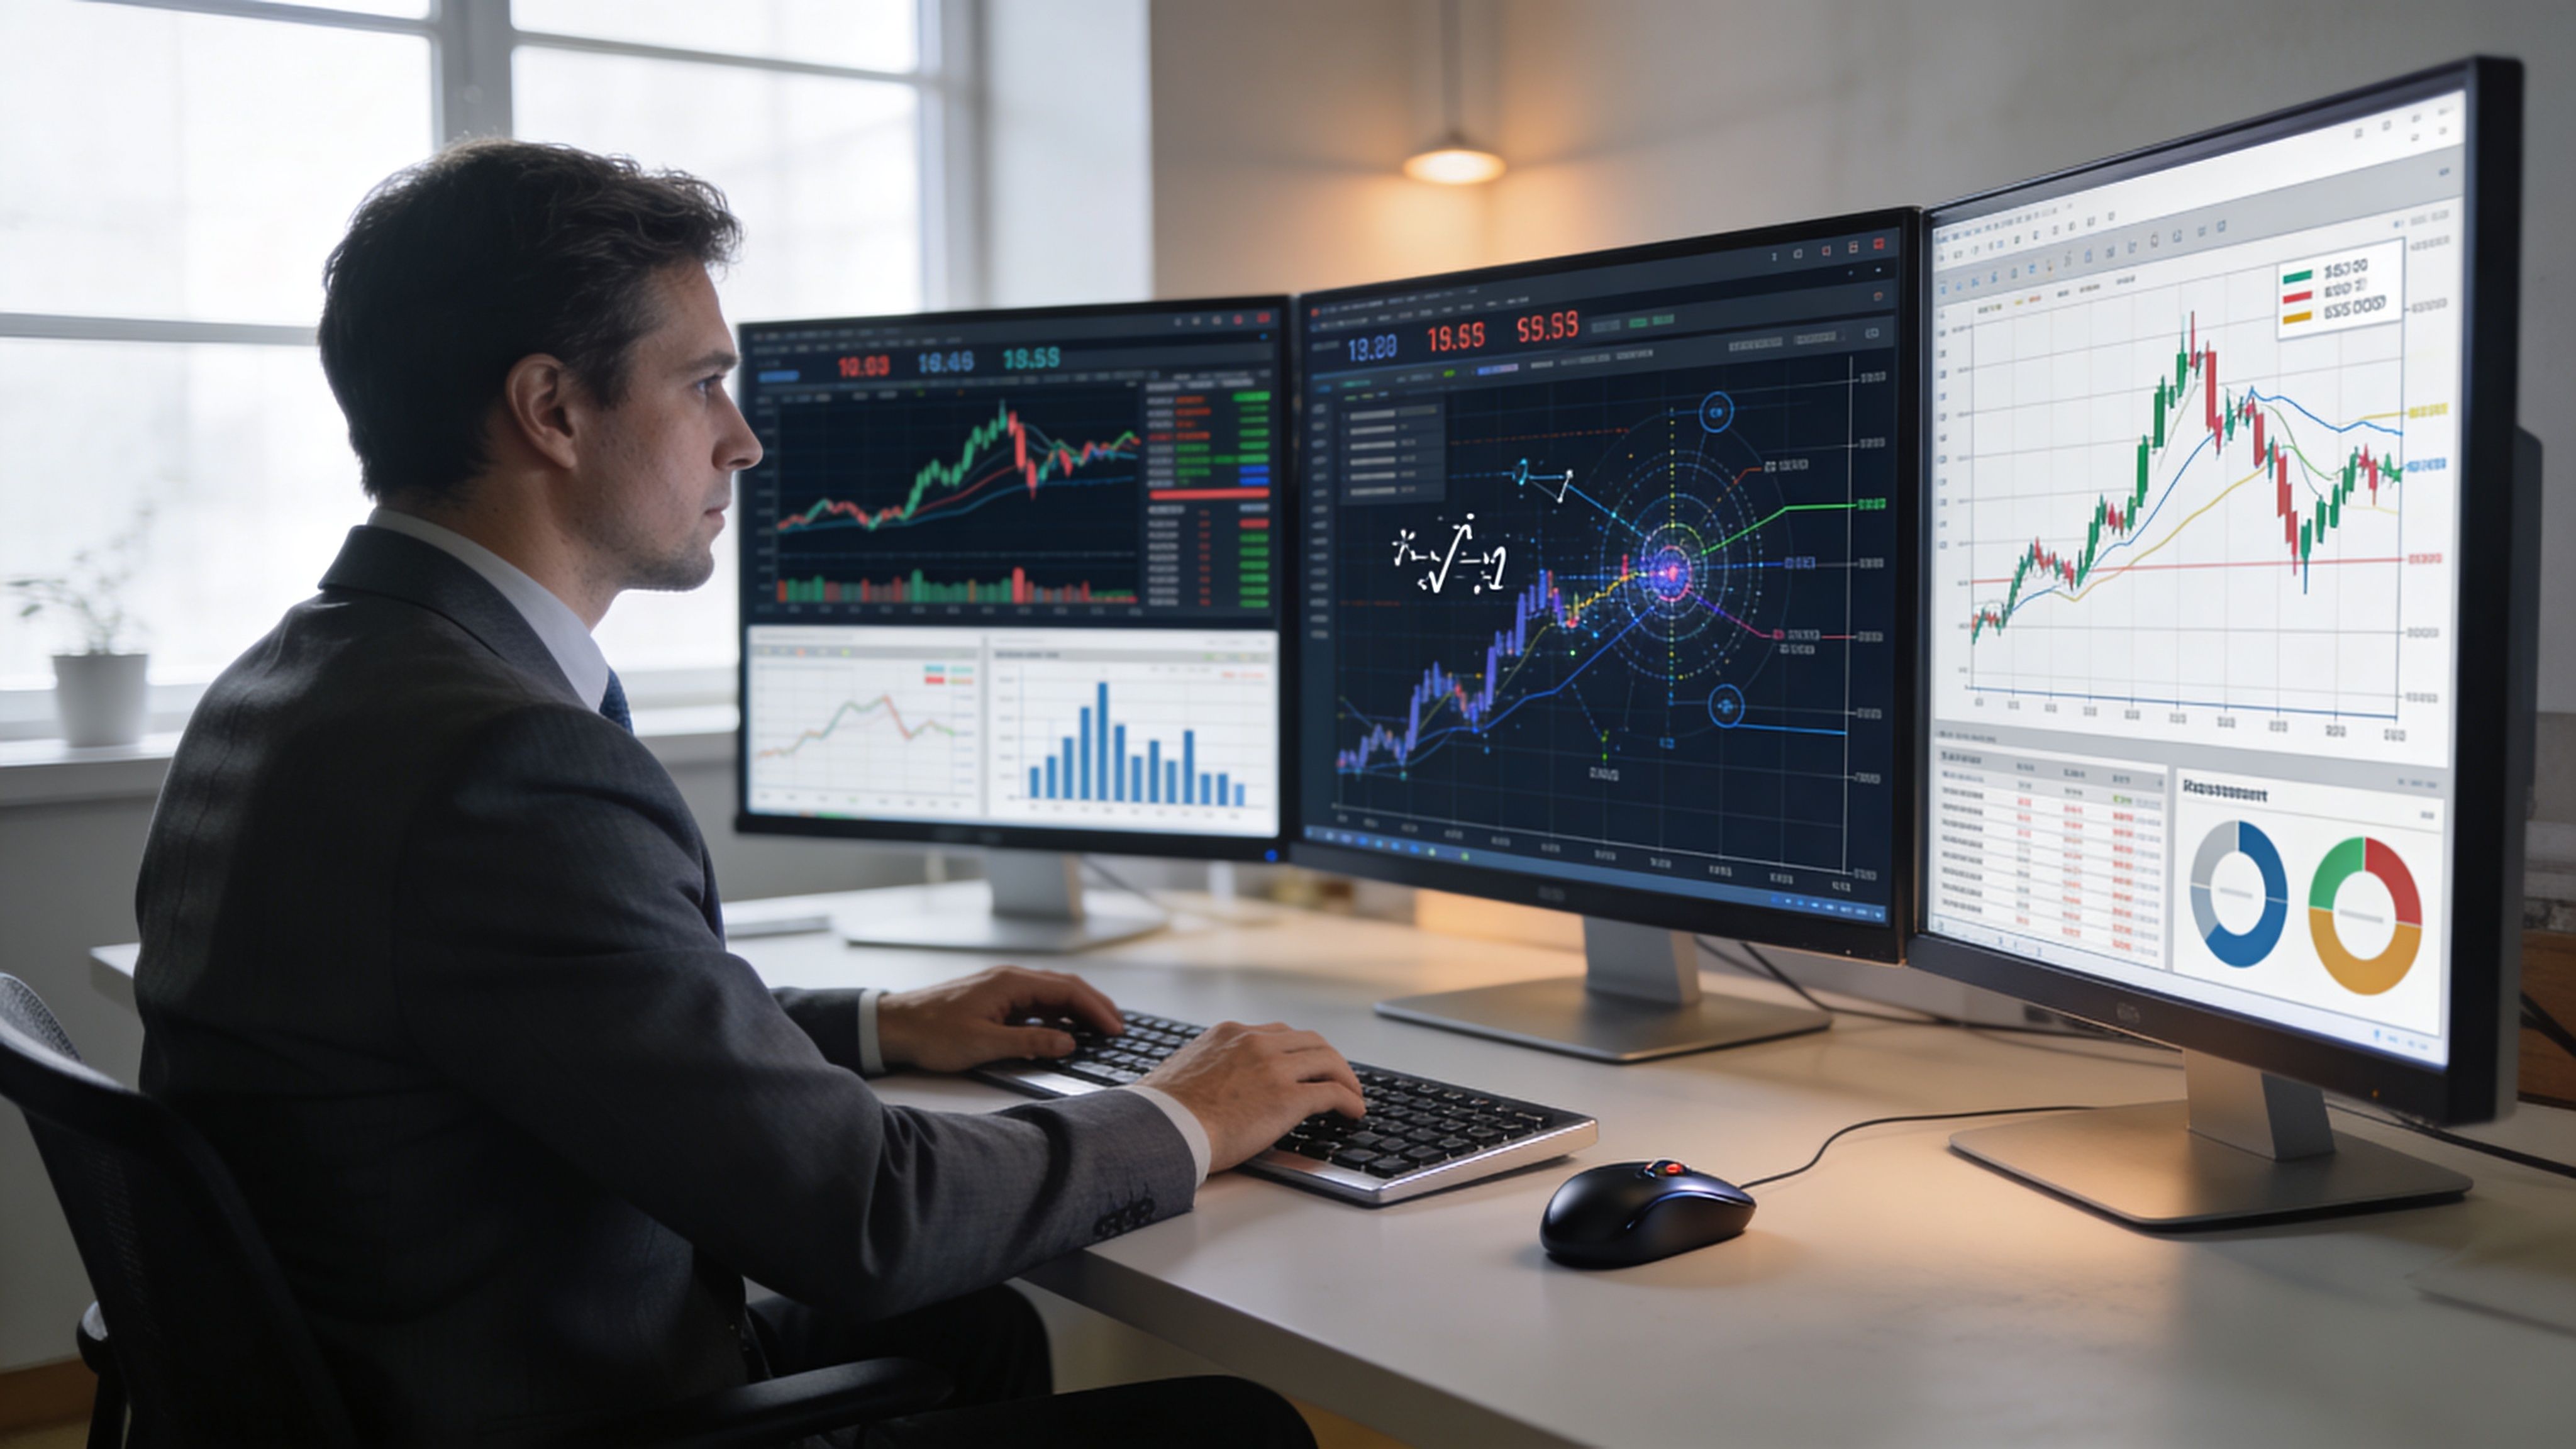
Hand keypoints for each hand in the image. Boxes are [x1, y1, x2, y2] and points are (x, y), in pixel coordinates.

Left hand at [876, 966, 1123, 1073]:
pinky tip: (1063, 1030)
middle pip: (1064, 987)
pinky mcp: (994, 999)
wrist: (894, 1025)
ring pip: (1051, 994)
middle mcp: (1010, 979)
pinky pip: (1035, 1003)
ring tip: (1099, 1028)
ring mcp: (1002, 987)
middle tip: (1117, 1028)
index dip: (1095, 1009)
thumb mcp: (983, 1044)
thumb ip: (1029, 1043)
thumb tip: (1068, 1043)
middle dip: (1094, 1006)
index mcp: (1011, 983)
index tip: (1115, 1028)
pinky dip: (1056, 1014)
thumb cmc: (932, 1033)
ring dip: (1077, 1010)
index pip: (1067, 991)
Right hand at [1137, 1022, 1366, 1172]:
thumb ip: (1209, 1068)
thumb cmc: (1164, 1112)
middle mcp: (1255, 1042)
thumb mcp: (1185, 1070)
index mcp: (1229, 1034)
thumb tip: (1212, 1087)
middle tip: (1338, 1077)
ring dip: (1345, 1077)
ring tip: (1353, 1095)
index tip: (1305, 1064)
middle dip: (1328, 1059)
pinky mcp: (1288, 1097)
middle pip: (1309, 1041)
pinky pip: (1332, 1093)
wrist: (1162, 1129)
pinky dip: (1350, 1100)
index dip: (1297, 1050)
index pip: (1277, 1033)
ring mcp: (1274, 1067)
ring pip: (1327, 1060)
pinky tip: (1354, 1111)